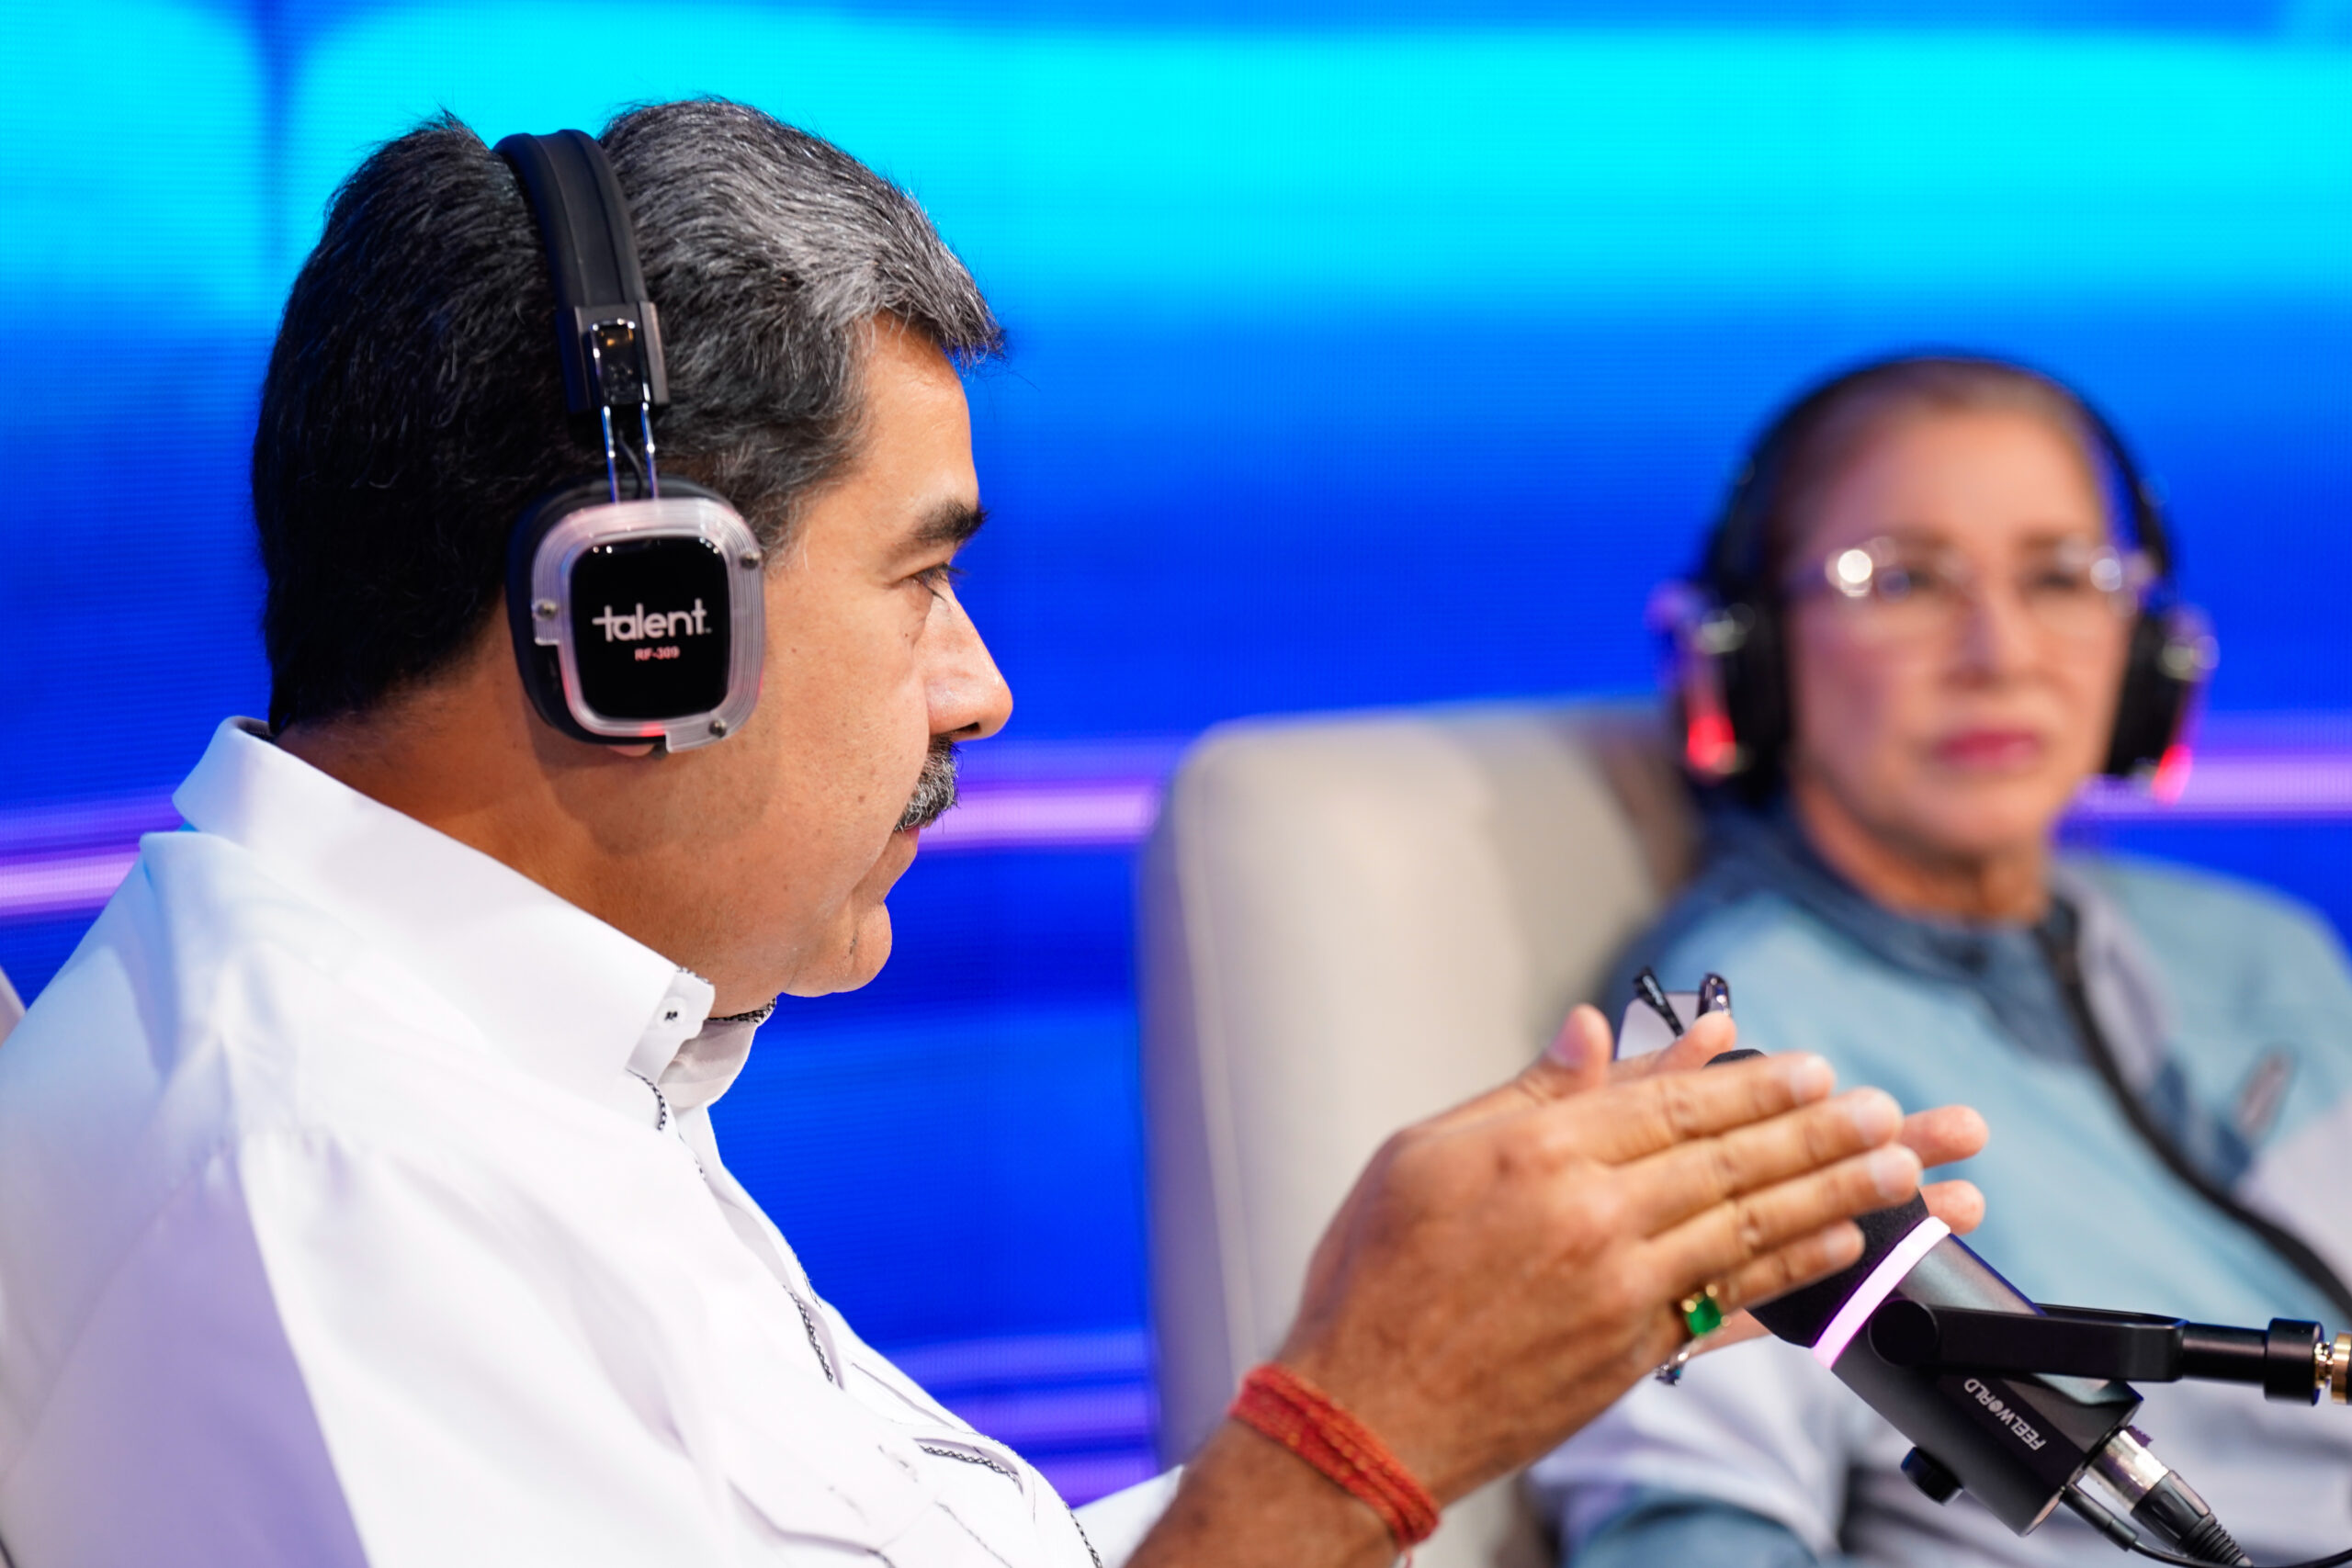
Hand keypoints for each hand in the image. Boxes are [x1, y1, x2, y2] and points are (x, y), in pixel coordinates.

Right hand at [1269, 1011, 1919, 1506]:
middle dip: (1820, 1130)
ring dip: (1837, 1194)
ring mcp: (1620, 1289)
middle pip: (1732, 1159)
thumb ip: (1525, 1094)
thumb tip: (1592, 1029)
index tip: (1811, 1067)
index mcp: (1539, 1152)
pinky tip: (1843, 1247)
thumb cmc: (1376, 1276)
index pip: (1672, 1102)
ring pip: (1751, 1226)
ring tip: (1904, 1167)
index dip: (1751, 1083)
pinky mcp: (1632, 1351)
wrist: (1366, 1411)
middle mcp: (1593, 1215)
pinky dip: (1795, 1270)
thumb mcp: (1425, 1153)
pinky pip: (1735, 1301)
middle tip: (1886, 1109)